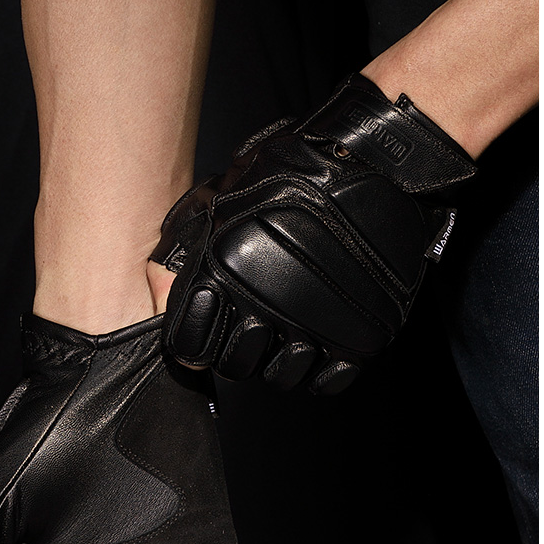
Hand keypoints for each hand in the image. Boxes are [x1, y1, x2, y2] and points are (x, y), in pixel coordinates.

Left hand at [151, 73, 476, 393]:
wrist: (379, 162)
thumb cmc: (306, 166)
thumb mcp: (235, 188)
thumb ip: (202, 233)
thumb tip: (164, 268)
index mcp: (227, 277)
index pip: (192, 347)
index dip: (198, 344)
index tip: (207, 335)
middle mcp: (266, 309)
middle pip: (237, 367)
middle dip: (240, 354)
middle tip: (255, 329)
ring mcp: (313, 327)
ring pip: (282, 377)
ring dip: (282, 362)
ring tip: (291, 334)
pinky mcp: (357, 337)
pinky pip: (330, 380)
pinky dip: (324, 374)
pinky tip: (322, 351)